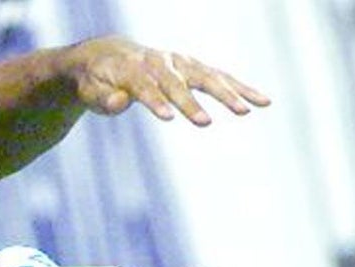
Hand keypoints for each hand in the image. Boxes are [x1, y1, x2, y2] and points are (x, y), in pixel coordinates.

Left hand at [62, 36, 270, 125]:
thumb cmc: (98, 80)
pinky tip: (263, 101)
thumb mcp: (91, 91)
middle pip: (178, 81)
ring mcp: (180, 63)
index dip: (156, 101)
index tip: (169, 119)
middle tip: (205, 123)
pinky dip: (241, 88)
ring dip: (227, 93)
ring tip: (247, 110)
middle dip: (192, 102)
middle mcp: (160, 61)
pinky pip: (221, 78)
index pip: (145, 85)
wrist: (109, 56)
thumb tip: (116, 102)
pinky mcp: (194, 68)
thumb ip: (104, 99)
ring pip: (206, 76)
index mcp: (133, 67)